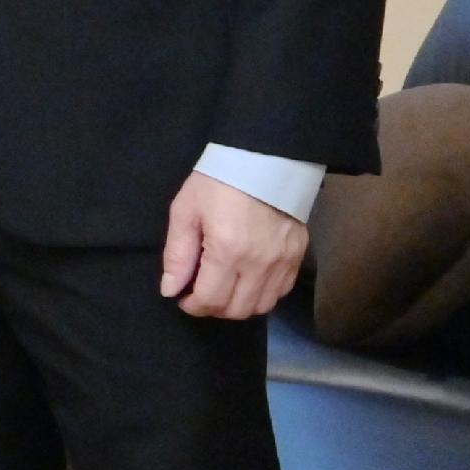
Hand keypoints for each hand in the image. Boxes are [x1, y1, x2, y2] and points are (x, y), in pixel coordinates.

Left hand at [162, 170, 309, 319]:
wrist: (264, 160)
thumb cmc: (217, 183)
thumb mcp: (185, 212)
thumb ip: (177, 254)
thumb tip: (171, 289)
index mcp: (228, 251)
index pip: (211, 300)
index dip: (192, 306)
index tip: (183, 298)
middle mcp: (259, 263)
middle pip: (237, 309)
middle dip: (213, 308)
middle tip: (200, 294)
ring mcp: (283, 261)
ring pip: (262, 306)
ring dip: (239, 305)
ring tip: (223, 289)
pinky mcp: (298, 255)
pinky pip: (281, 291)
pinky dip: (262, 294)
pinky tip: (247, 280)